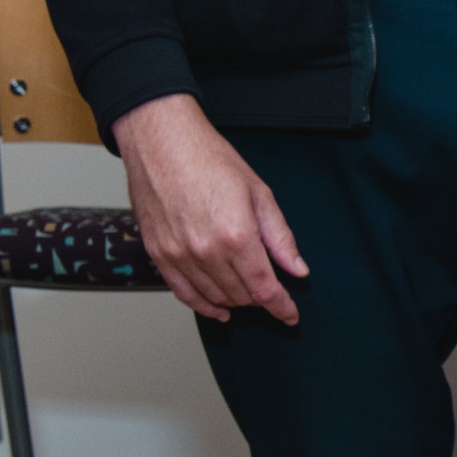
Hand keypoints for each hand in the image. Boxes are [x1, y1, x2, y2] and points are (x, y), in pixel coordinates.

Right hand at [113, 94, 306, 324]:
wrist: (161, 141)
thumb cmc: (209, 159)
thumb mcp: (259, 193)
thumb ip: (280, 238)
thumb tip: (298, 270)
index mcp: (236, 235)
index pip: (264, 288)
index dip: (281, 307)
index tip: (290, 315)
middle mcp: (205, 250)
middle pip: (241, 296)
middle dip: (261, 299)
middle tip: (270, 290)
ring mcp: (178, 254)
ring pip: (215, 297)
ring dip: (236, 301)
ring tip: (247, 294)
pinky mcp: (158, 253)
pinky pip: (183, 292)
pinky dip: (203, 306)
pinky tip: (218, 310)